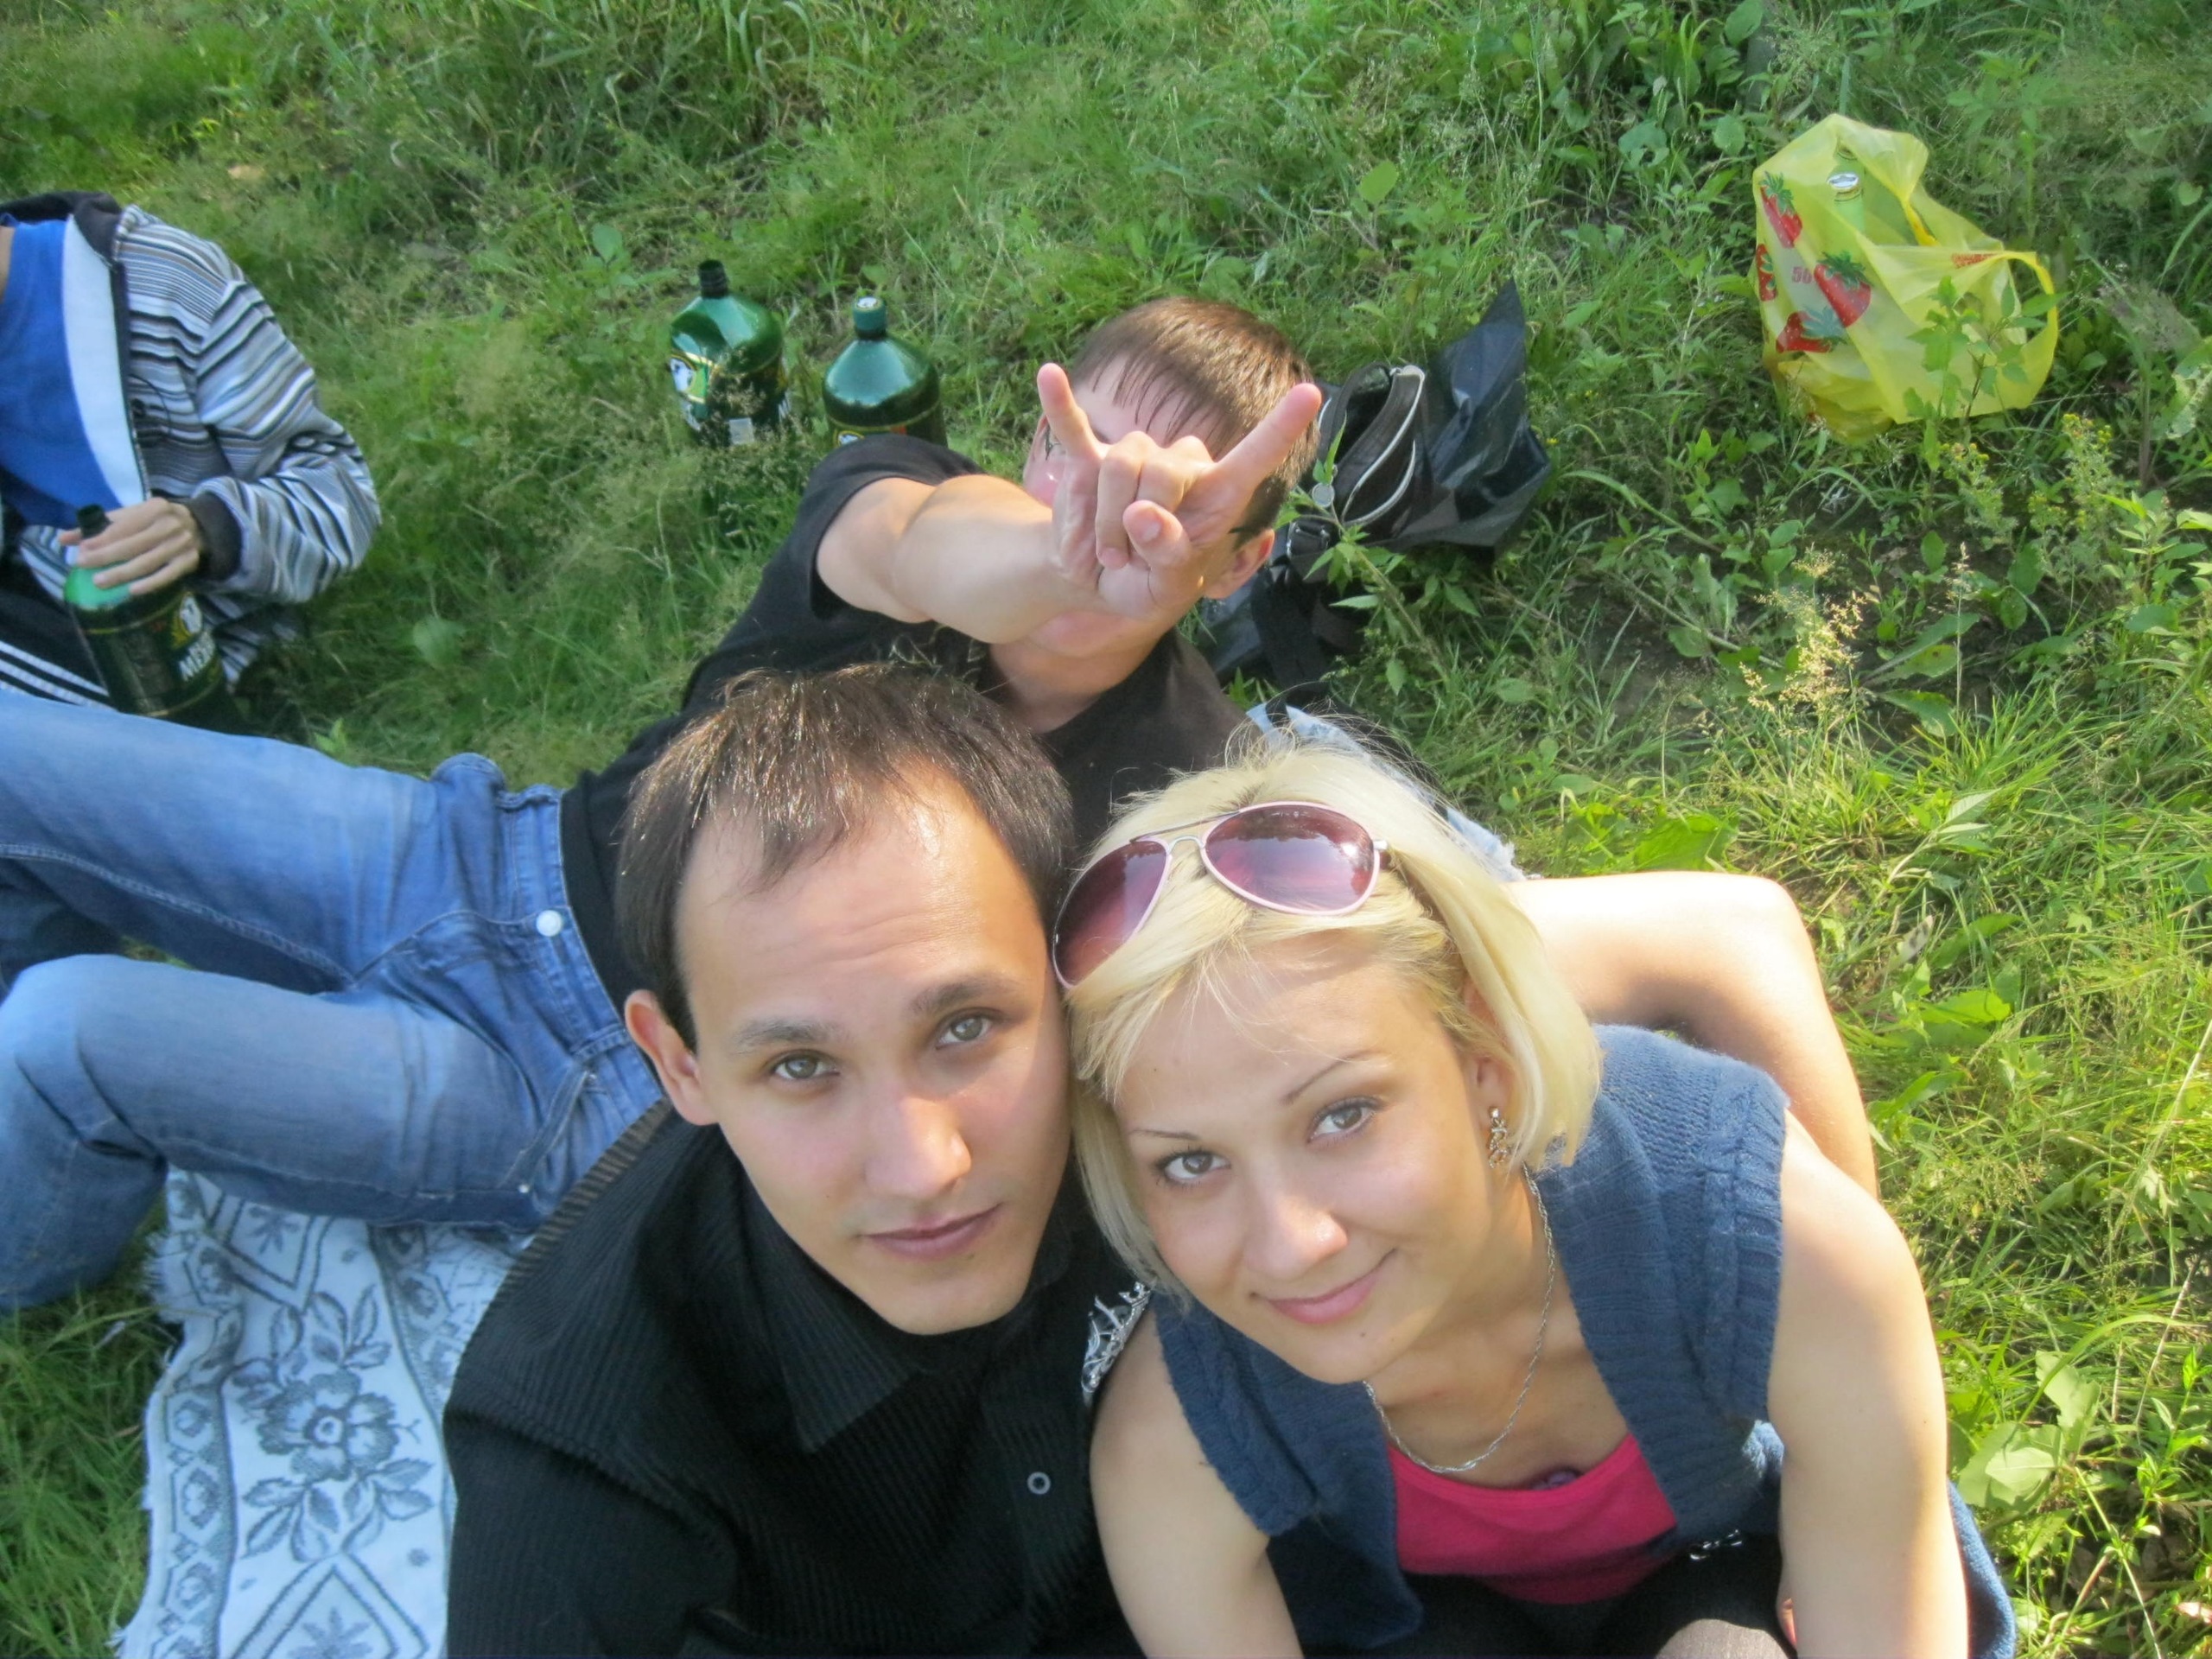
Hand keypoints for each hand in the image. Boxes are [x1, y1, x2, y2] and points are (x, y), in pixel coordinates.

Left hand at [60, 498, 204, 594]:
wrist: (202, 527)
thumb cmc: (157, 522)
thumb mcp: (133, 516)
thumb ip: (101, 526)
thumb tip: (64, 539)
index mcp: (154, 508)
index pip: (123, 525)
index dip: (101, 539)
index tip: (82, 550)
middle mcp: (170, 525)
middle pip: (133, 544)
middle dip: (106, 556)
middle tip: (83, 566)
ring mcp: (182, 544)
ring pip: (147, 562)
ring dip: (122, 573)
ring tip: (100, 582)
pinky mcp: (190, 561)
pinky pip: (168, 576)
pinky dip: (150, 584)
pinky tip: (132, 591)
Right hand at [1035, 365, 1321, 623]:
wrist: (1097, 584)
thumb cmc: (1146, 585)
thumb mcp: (1166, 589)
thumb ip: (1168, 556)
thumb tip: (1143, 514)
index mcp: (1215, 495)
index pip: (1254, 457)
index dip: (1280, 428)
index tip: (1309, 393)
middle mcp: (1180, 465)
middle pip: (1160, 470)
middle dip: (1135, 524)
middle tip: (1125, 562)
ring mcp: (1134, 458)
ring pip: (1117, 467)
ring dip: (1104, 524)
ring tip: (1107, 554)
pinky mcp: (1087, 462)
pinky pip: (1074, 431)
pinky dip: (1061, 407)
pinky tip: (1049, 375)